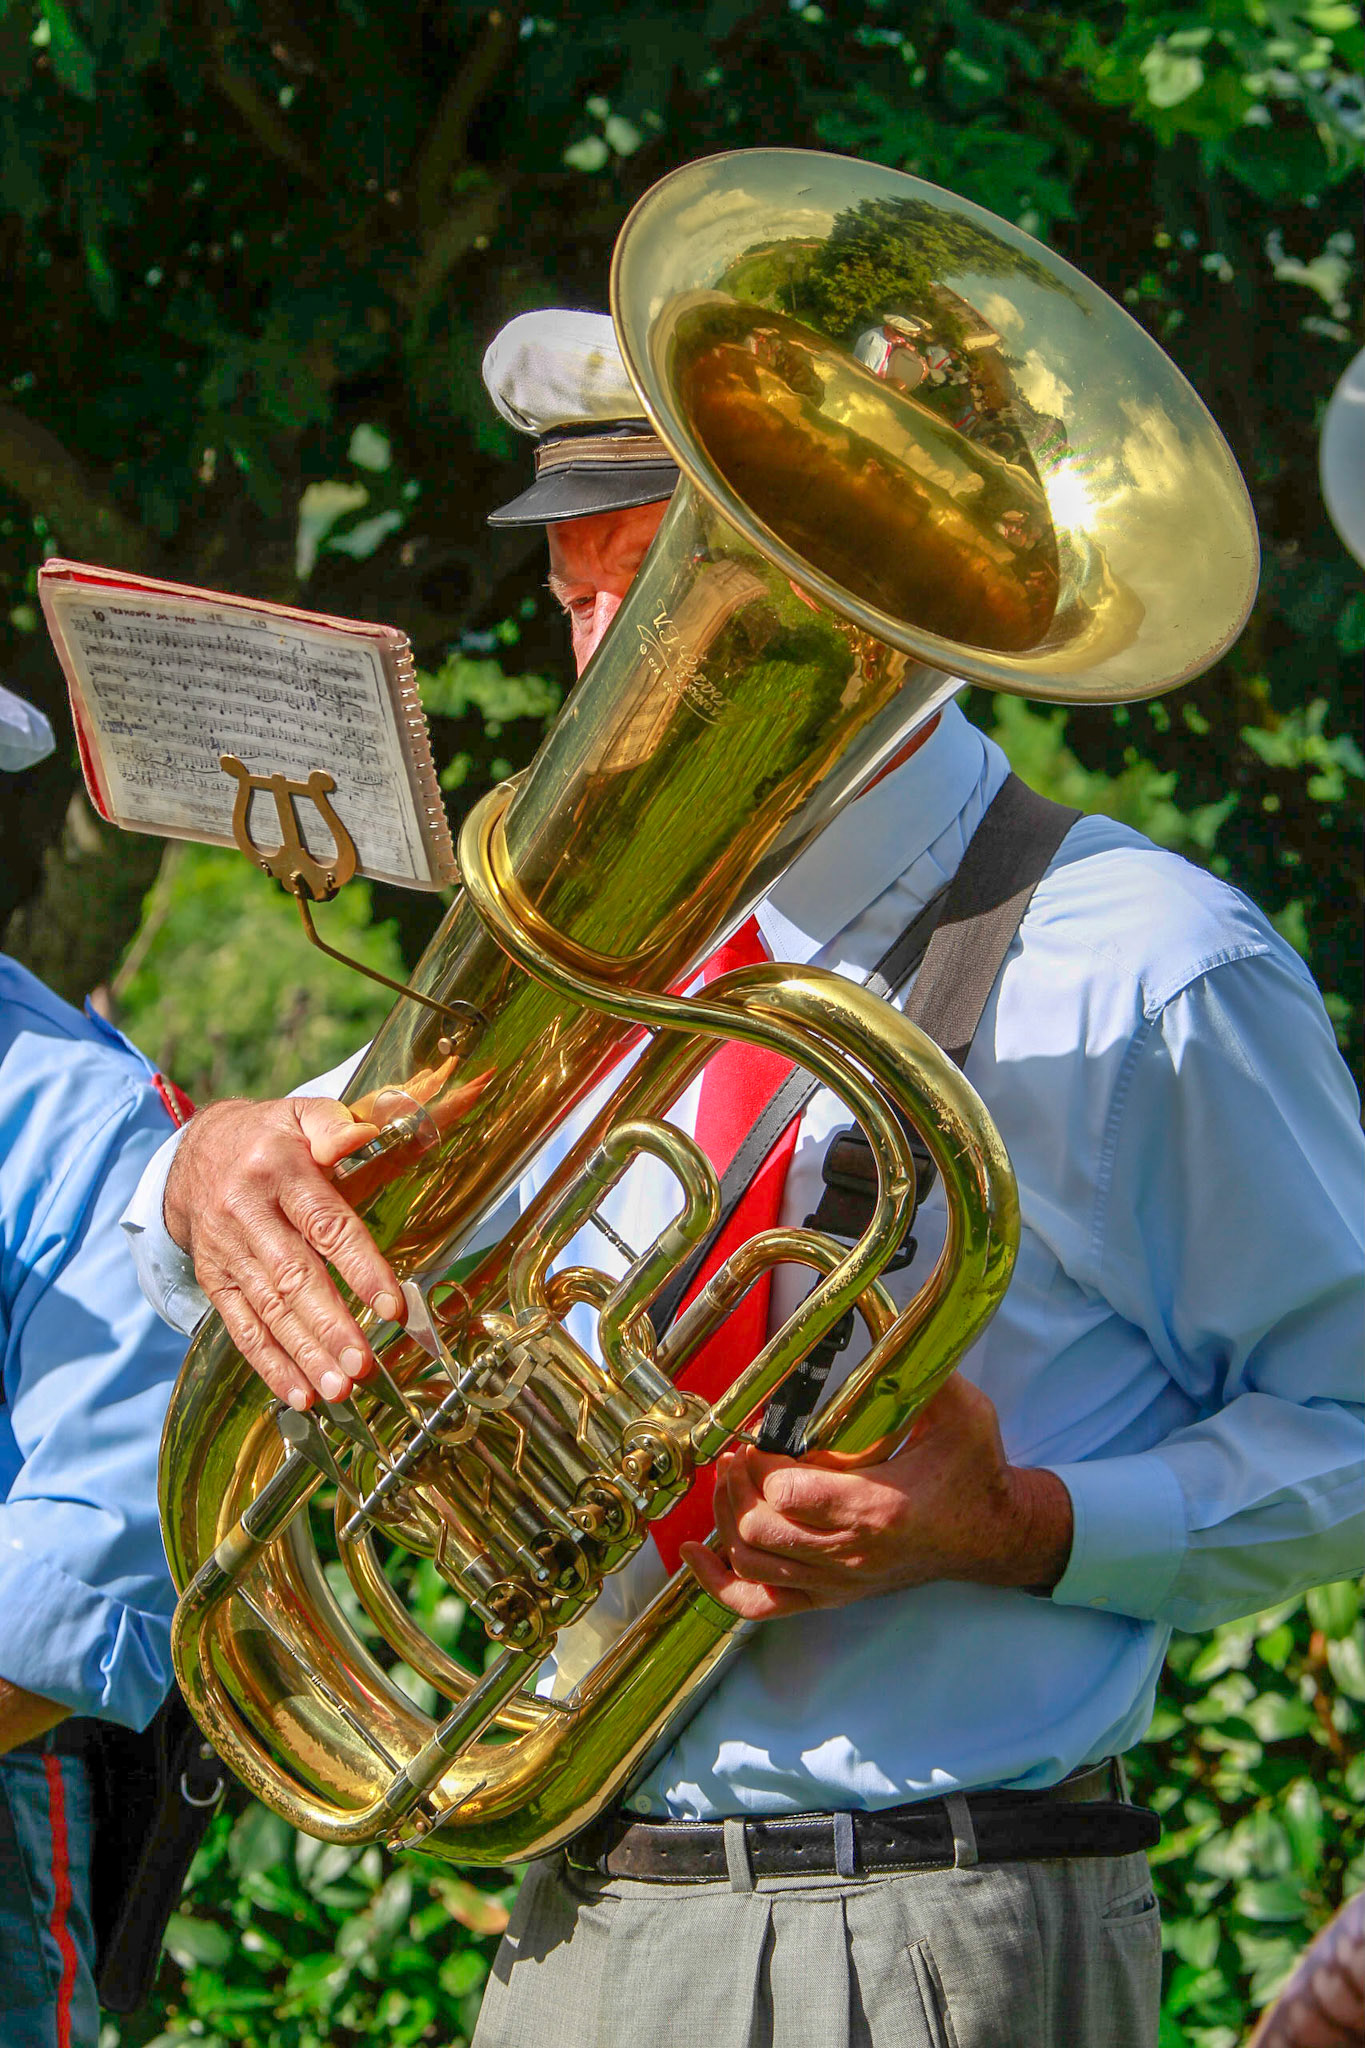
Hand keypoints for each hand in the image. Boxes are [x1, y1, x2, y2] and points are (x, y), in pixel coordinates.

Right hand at [164, 1096, 401, 1410]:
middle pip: (293, 1277)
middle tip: (363, 1365)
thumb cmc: (269, 1138)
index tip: (392, 1306)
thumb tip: (361, 1135)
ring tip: (340, 1389)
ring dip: (305, 1354)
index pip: (325, 1223)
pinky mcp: (213, 1280)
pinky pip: (241, 1327)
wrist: (192, 1153)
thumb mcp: (300, 1113)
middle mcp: (246, 1212)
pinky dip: (270, 1364)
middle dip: (331, 1326)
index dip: (360, 1266)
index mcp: (279, 1168)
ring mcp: (226, 1250)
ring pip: (268, 1309)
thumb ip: (335, 1123)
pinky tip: (300, 1394)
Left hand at [681, 1374, 1072, 1620]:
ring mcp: (838, 1582)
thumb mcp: (963, 1412)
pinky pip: (759, 1605)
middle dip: (735, 1487)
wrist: (994, 1536)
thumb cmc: (974, 1472)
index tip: (756, 1434)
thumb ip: (925, 1369)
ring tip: (730, 1481)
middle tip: (735, 1453)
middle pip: (759, 1532)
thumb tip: (895, 1319)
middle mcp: (853, 1554)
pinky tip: (694, 1553)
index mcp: (878, 1507)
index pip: (789, 1494)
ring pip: (751, 1564)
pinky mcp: (831, 1596)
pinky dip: (718, 1582)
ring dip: (726, 1519)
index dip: (760, 1462)